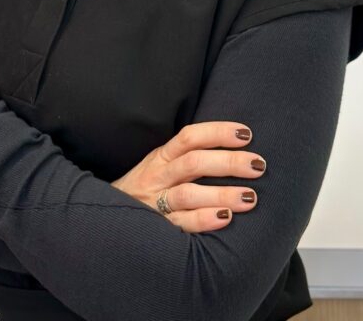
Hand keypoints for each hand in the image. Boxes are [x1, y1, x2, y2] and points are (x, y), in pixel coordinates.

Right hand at [111, 121, 264, 231]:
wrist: (104, 219)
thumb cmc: (143, 191)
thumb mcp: (158, 167)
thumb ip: (185, 158)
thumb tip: (231, 147)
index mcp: (160, 157)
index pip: (189, 137)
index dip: (217, 132)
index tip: (246, 133)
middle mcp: (157, 176)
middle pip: (194, 163)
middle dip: (229, 162)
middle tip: (258, 165)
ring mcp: (155, 203)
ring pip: (189, 194)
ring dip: (222, 193)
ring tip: (250, 197)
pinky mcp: (157, 229)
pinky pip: (181, 223)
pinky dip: (203, 220)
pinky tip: (225, 219)